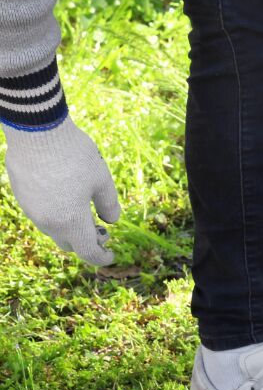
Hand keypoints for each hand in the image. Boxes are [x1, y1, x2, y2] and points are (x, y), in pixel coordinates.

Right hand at [3, 119, 120, 265]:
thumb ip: (109, 204)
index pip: (87, 252)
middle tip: (102, 230)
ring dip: (70, 228)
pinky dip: (56, 215)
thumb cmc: (75, 156)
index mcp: (70, 221)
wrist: (37, 132)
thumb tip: (112, 221)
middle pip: (69, 243)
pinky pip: (42, 215)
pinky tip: (66, 198)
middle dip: (87, 241)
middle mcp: (47, 221)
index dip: (101, 257)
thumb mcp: (101, 180)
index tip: (111, 255)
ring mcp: (31, 210)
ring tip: (85, 213)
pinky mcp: (22, 197)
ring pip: (54, 229)